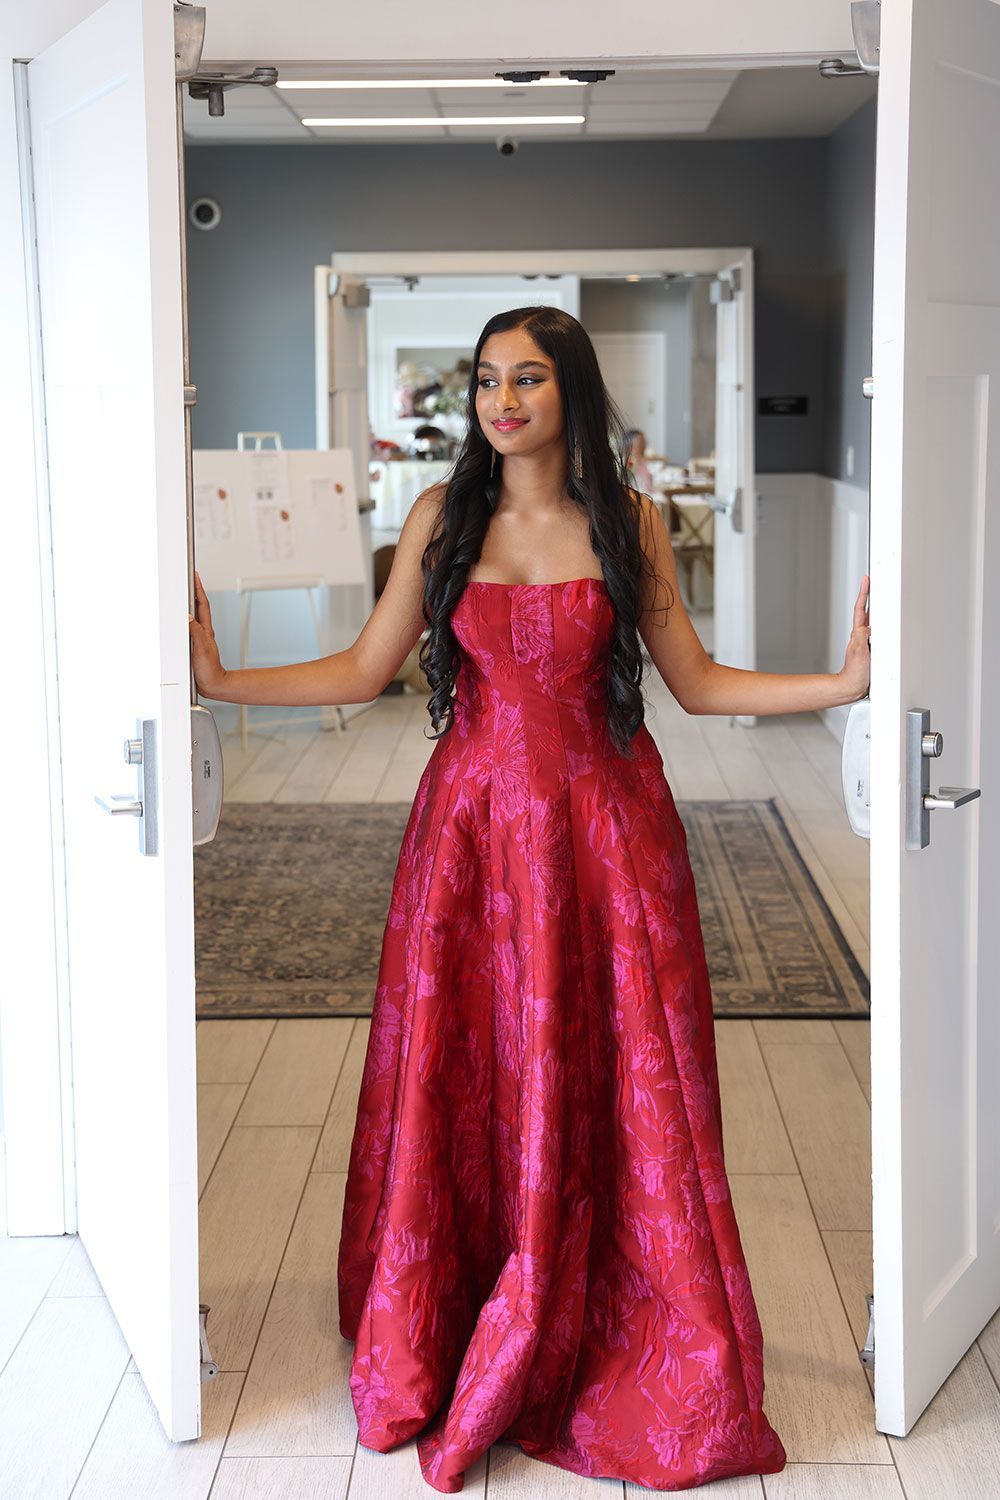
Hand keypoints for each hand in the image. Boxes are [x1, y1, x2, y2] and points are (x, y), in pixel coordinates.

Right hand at [188, 571, 226, 697]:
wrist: (213, 684)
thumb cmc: (210, 669)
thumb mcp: (201, 649)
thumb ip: (195, 632)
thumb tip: (188, 616)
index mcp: (206, 630)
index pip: (202, 605)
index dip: (198, 589)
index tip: (195, 576)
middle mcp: (203, 632)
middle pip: (198, 606)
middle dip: (194, 591)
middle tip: (189, 578)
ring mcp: (199, 638)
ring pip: (194, 616)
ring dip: (190, 603)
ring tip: (185, 591)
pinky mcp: (194, 645)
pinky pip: (189, 627)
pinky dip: (185, 618)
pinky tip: (181, 619)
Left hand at [836, 574, 870, 702]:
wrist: (851, 688)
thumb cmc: (854, 674)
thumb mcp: (859, 654)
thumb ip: (862, 638)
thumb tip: (867, 625)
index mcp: (858, 634)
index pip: (861, 609)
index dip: (864, 594)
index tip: (867, 580)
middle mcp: (862, 636)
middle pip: (867, 611)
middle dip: (870, 596)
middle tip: (873, 582)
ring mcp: (866, 642)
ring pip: (873, 621)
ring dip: (876, 608)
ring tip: (880, 595)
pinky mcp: (872, 650)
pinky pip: (878, 632)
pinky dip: (882, 624)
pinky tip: (886, 623)